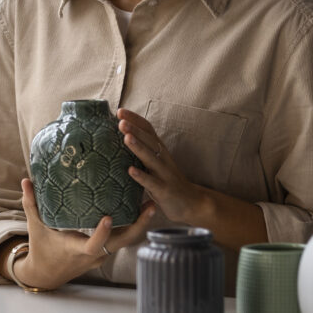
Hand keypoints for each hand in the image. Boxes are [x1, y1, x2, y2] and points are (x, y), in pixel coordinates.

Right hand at [12, 178, 155, 289]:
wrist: (47, 274)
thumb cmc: (41, 249)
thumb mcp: (35, 226)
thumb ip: (31, 204)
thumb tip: (26, 180)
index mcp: (76, 249)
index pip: (93, 244)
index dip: (102, 233)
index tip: (108, 217)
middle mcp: (94, 253)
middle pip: (122, 242)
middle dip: (138, 225)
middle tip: (150, 205)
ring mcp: (102, 253)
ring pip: (126, 240)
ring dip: (139, 223)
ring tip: (150, 201)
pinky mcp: (106, 250)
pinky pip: (122, 238)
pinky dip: (131, 224)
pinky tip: (138, 207)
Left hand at [118, 108, 202, 222]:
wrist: (192, 202)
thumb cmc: (167, 180)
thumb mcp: (155, 162)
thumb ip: (143, 150)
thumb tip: (122, 137)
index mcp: (160, 150)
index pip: (148, 130)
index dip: (135, 119)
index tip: (120, 111)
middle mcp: (162, 158)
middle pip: (149, 140)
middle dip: (135, 129)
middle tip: (120, 120)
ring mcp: (164, 174)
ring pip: (150, 158)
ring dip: (138, 147)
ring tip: (126, 137)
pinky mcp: (164, 190)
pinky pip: (151, 182)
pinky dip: (141, 176)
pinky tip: (130, 170)